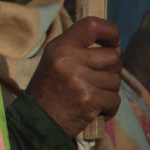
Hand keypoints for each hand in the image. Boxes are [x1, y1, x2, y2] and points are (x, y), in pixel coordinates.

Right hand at [25, 16, 121, 136]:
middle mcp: (67, 59)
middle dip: (110, 71)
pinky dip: (109, 108)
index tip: (114, 44)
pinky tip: (93, 110)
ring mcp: (78, 79)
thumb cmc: (47, 93)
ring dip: (108, 91)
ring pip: (115, 80)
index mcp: (58, 47)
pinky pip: (115, 99)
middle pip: (112, 57)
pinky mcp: (88, 99)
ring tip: (88, 97)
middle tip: (95, 83)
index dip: (111, 32)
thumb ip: (79, 52)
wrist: (34, 124)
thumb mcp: (55, 63)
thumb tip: (115, 50)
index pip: (92, 25)